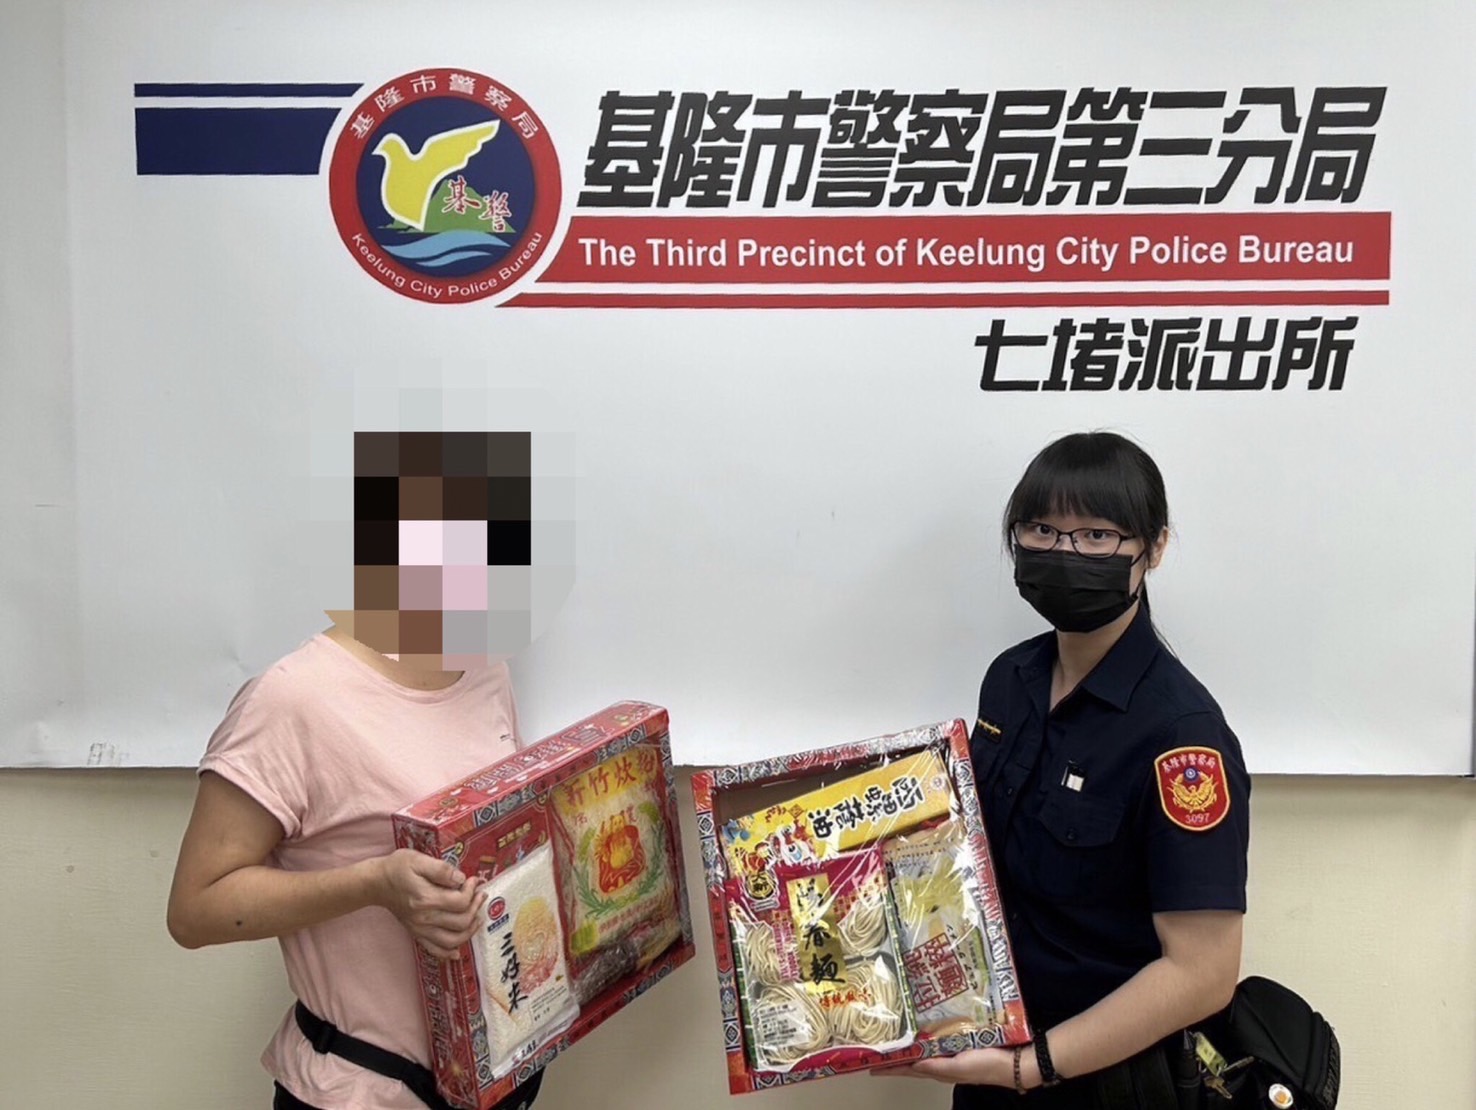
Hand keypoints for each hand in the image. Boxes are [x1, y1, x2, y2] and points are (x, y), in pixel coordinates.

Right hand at [372, 849, 484, 959]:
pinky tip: (458, 950)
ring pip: (453, 940)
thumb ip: (442, 870)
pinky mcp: (416, 933)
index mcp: (426, 898)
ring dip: (470, 930)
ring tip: (477, 917)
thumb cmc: (398, 868)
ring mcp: (420, 929)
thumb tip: (461, 879)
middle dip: (476, 908)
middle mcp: (424, 918)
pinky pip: (435, 950)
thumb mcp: (419, 859)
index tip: (473, 880)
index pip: (460, 902)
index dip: (472, 891)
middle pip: (461, 922)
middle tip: (480, 895)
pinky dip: (449, 952)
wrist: (376, 883)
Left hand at [872, 1047, 1019, 1087]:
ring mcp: (949, 1052)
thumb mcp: (957, 1068)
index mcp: (937, 1069)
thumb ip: (935, 1066)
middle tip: (877, 1045)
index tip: (870, 1064)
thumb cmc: (986, 1066)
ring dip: (908, 1042)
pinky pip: (937, 1038)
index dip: (889, 1067)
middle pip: (911, 1058)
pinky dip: (927, 1034)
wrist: (1012, 1062)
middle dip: (895, 1054)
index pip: (907, 1069)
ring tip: (893, 1033)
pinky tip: (922, 1025)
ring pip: (922, 1047)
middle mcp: (940, 1061)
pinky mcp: (959, 1042)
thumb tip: (912, 1062)